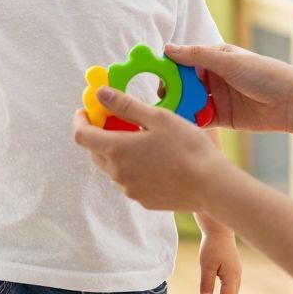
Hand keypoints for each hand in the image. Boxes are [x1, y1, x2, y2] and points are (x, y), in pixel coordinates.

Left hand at [72, 88, 230, 211]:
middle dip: (101, 134)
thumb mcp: (157, 117)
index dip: (81, 120)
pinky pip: (130, 180)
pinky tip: (156, 159)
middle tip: (117, 120)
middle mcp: (118, 173)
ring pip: (113, 167)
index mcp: (117, 149)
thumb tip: (100, 93)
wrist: (211, 186)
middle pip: (96, 152)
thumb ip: (125, 105)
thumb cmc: (187, 147)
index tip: (86, 110)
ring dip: (118, 151)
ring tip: (142, 139)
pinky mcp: (143, 200)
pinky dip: (134, 167)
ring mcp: (130, 189)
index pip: (82, 135)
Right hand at [164, 43, 292, 132]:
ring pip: (190, 102)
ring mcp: (218, 98)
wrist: (291, 101)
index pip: (184, 61)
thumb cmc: (264, 74)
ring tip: (169, 114)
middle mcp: (214, 77)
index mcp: (215, 58)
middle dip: (172, 91)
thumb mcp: (228, 61)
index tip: (155, 77)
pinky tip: (183, 124)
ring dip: (180, 107)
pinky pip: (201, 118)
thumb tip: (167, 49)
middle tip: (162, 99)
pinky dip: (191, 121)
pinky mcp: (223, 117)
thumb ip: (197, 56)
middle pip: (184, 84)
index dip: (168, 69)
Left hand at [198, 229, 241, 293]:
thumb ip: (206, 282)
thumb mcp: (206, 265)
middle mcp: (237, 276)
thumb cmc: (212, 246)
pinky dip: (221, 293)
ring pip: (231, 292)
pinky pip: (229, 286)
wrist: (219, 229)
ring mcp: (236, 272)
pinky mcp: (232, 268)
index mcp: (232, 276)